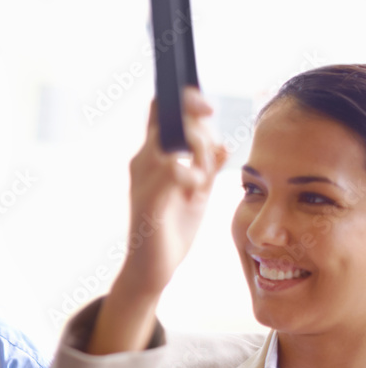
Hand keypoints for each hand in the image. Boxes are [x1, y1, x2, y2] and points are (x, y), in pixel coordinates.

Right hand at [88, 88, 226, 353]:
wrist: (153, 268)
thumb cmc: (172, 229)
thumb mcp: (197, 192)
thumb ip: (207, 168)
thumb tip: (226, 146)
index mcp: (153, 156)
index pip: (162, 112)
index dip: (184, 99)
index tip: (208, 107)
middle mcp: (143, 161)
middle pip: (170, 117)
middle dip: (200, 124)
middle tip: (212, 151)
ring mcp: (142, 179)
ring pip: (174, 139)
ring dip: (200, 151)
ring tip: (204, 176)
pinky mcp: (148, 198)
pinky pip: (173, 169)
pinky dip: (192, 174)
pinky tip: (196, 190)